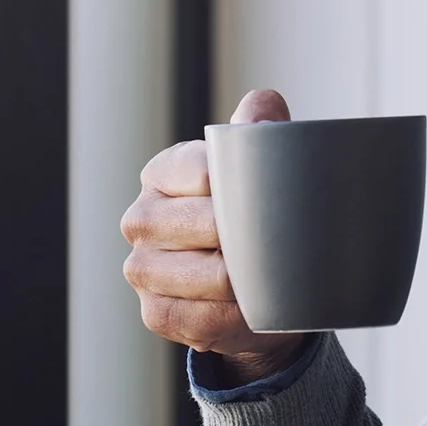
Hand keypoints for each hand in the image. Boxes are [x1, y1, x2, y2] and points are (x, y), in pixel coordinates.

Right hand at [121, 88, 314, 382]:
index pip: (205, 172)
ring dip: (249, 283)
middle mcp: (141, 218)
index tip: (275, 199)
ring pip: (208, 277)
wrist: (249, 287)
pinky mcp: (155, 313)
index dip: (245, 189)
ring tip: (274, 278)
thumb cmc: (252, 217)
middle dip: (252, 238)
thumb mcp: (258, 171)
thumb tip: (263, 105)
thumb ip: (261, 133)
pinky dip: (236, 320)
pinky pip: (202, 319)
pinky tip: (253, 309)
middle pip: (208, 226)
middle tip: (285, 244)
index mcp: (163, 172)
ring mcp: (142, 269)